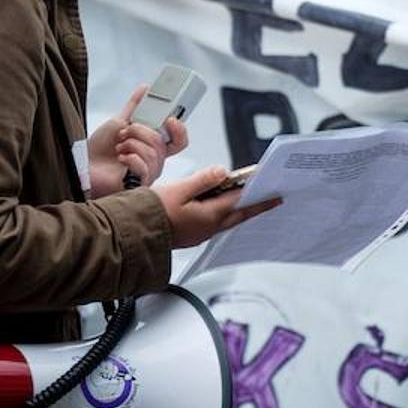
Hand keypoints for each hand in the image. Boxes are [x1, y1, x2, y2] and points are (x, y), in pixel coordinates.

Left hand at [87, 85, 188, 196]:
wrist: (83, 164)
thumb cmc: (100, 149)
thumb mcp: (119, 122)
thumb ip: (135, 106)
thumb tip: (146, 88)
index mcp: (153, 147)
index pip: (179, 140)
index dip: (179, 130)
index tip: (170, 118)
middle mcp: (154, 161)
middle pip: (163, 143)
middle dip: (141, 131)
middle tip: (125, 132)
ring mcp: (148, 174)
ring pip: (153, 152)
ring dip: (131, 144)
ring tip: (119, 147)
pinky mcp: (139, 184)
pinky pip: (144, 166)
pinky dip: (130, 157)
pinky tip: (120, 158)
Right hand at [152, 166, 281, 248]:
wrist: (135, 233)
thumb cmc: (152, 212)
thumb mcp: (179, 189)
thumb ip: (203, 180)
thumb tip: (223, 172)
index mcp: (209, 216)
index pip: (240, 202)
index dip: (257, 194)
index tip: (273, 192)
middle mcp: (208, 228)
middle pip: (239, 215)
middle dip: (256, 206)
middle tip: (272, 200)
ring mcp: (200, 234)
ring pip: (227, 220)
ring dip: (240, 210)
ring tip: (250, 200)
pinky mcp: (191, 235)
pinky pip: (215, 223)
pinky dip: (224, 214)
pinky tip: (221, 207)